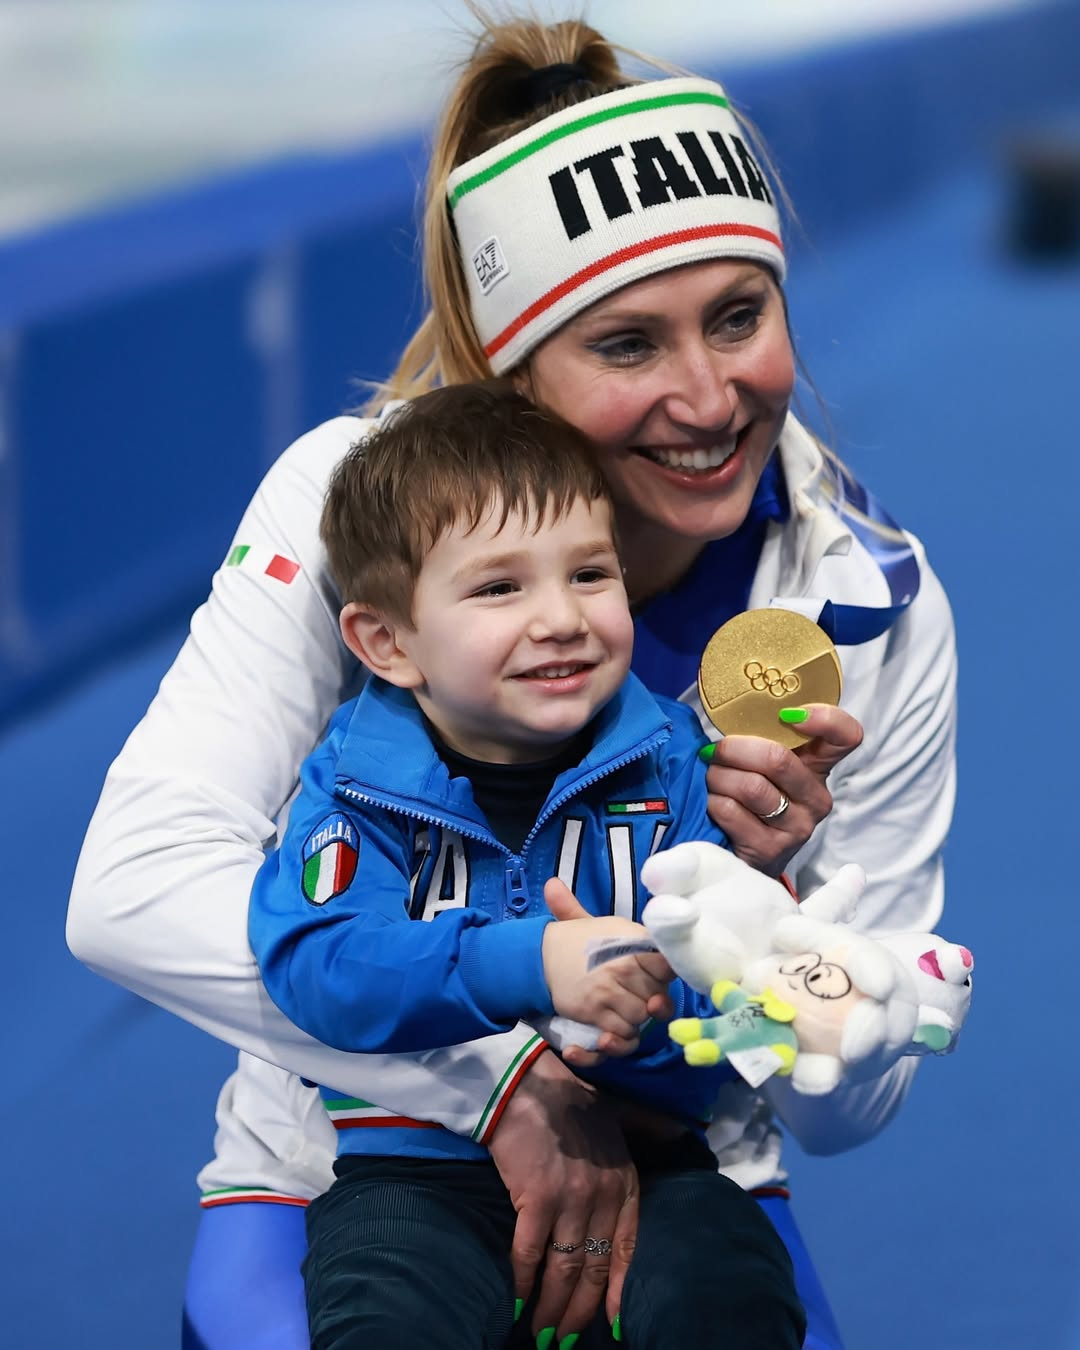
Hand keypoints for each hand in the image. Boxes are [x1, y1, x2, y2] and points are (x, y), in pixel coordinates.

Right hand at [487, 1048, 637, 1339]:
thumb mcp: (619, 1114)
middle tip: (564, 1341)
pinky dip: (522, 1283)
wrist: (527, 1082)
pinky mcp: (537, 1198)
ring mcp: (572, 1198)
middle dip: (579, 1312)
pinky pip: (530, 1254)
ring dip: (551, 1308)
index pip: (628, 1248)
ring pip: (564, 1268)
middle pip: (593, 1268)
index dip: (617, 1291)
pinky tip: (517, 1304)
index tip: (611, 1324)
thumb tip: (683, 1130)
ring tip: (541, 1335)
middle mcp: (604, 1195)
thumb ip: (649, 1126)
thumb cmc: (570, 1099)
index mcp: (625, 1180)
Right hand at [541, 879, 674, 1056]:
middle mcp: (623, 965)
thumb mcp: (609, 926)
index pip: (669, 964)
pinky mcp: (594, 1011)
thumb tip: (645, 925)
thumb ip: (634, 929)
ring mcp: (609, 990)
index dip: (668, 973)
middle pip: (660, 995)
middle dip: (654, 998)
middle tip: (640, 992)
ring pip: (643, 1017)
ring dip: (638, 1017)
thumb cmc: (580, 939)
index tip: (659, 974)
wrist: (539, 955)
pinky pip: (623, 1032)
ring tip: (627, 1006)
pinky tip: (617, 1021)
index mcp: (632, 941)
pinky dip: (623, 1033)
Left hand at [703, 704, 862, 876]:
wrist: (746, 859)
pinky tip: (711, 803)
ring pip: (751, 786)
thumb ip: (763, 738)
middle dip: (733, 749)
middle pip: (778, 759)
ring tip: (710, 779)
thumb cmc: (751, 799)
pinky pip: (731, 811)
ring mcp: (797, 827)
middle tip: (712, 752)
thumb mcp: (764, 766)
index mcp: (818, 768)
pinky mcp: (771, 849)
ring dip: (718, 777)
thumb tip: (732, 708)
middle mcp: (816, 797)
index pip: (846, 736)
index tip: (789, 714)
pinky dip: (712, 801)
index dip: (826, 718)